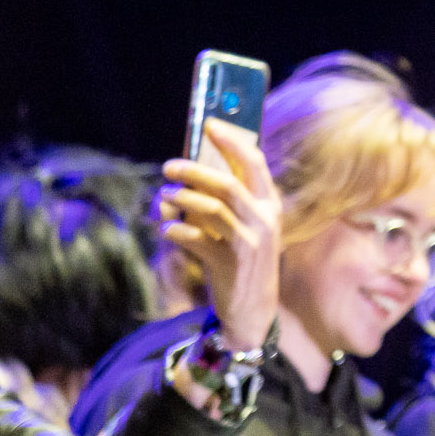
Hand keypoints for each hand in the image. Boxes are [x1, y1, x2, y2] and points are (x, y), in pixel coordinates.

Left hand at [160, 119, 281, 352]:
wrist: (253, 311)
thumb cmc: (243, 260)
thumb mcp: (245, 227)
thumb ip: (224, 201)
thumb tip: (185, 174)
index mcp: (270, 205)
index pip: (254, 163)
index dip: (231, 141)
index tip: (209, 125)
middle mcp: (264, 221)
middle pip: (226, 184)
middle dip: (193, 170)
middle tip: (169, 166)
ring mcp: (248, 243)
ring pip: (210, 208)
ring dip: (181, 198)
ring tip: (164, 196)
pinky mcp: (229, 264)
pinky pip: (195, 238)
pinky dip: (176, 230)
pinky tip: (168, 228)